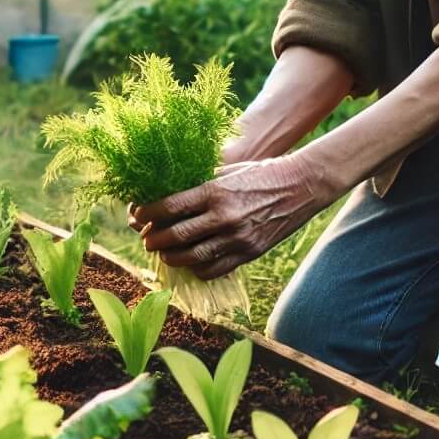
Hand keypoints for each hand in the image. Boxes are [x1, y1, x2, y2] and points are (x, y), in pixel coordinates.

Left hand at [127, 151, 341, 280]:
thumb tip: (167, 193)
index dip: (147, 214)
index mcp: (214, 190)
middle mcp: (224, 216)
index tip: (137, 215)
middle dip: (153, 240)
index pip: (169, 207)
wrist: (301, 185)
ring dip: (171, 258)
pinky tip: (191, 262)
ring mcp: (237, 238)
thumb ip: (200, 182)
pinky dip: (197, 269)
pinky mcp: (249, 253)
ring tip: (164, 253)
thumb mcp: (228, 170)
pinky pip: (215, 269)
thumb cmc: (261, 172)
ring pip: (192, 258)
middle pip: (175, 236)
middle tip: (145, 239)